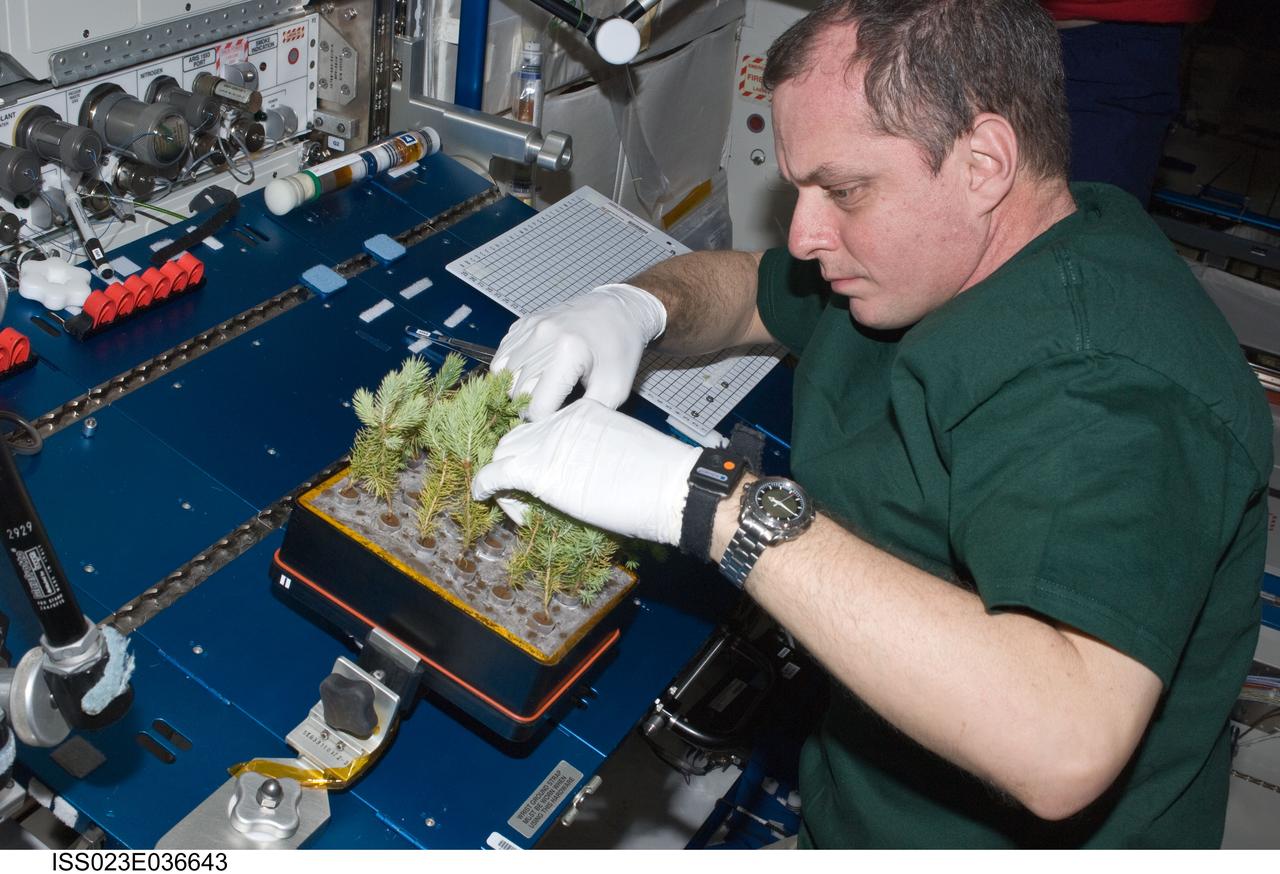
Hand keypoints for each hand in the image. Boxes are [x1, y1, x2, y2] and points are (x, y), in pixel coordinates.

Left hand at [471, 399, 699, 544]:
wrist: (672, 487)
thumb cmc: (661, 478)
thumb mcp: (622, 450)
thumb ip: (594, 454)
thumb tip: (582, 475)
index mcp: (583, 412)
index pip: (540, 427)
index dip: (532, 451)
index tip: (538, 478)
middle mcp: (560, 420)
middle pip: (516, 436)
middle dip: (511, 464)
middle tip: (521, 496)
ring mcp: (547, 443)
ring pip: (504, 454)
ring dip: (503, 481)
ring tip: (517, 506)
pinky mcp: (538, 470)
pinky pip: (495, 473)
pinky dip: (484, 483)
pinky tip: (482, 494)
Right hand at [490, 283, 666, 420]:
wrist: (619, 309)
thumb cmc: (620, 350)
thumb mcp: (614, 389)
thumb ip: (585, 413)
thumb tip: (557, 430)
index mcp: (568, 353)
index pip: (537, 406)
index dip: (544, 421)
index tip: (555, 420)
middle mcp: (543, 337)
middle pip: (517, 392)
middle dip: (529, 407)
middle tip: (549, 408)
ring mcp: (530, 327)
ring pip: (504, 374)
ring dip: (516, 390)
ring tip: (537, 393)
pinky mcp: (524, 323)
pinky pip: (502, 355)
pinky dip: (509, 371)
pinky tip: (528, 375)